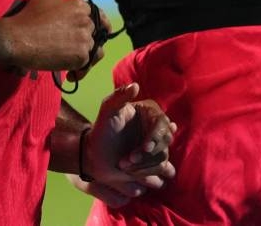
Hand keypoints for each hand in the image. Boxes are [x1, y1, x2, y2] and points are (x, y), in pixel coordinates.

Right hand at [0, 0, 93, 70]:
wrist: (16, 39)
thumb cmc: (28, 18)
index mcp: (80, 5)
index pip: (99, 16)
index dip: (96, 27)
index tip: (90, 35)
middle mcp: (86, 20)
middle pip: (97, 34)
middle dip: (88, 43)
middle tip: (74, 51)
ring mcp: (84, 38)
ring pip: (95, 50)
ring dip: (85, 57)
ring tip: (72, 63)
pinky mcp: (80, 56)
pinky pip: (87, 65)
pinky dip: (80, 71)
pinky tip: (68, 74)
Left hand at [81, 83, 176, 202]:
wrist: (94, 155)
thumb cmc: (101, 130)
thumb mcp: (107, 110)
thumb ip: (119, 96)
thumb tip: (135, 86)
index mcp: (150, 113)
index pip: (162, 124)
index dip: (156, 137)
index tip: (145, 148)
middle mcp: (157, 128)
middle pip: (166, 142)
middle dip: (146, 155)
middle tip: (127, 160)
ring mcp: (157, 147)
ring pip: (163, 159)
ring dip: (143, 167)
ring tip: (123, 165)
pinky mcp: (155, 163)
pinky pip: (163, 171)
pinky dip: (147, 174)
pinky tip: (132, 171)